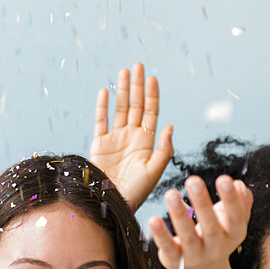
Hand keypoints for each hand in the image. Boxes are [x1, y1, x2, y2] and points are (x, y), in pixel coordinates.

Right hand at [89, 63, 172, 209]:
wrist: (109, 203)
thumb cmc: (135, 193)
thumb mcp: (154, 172)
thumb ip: (163, 150)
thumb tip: (170, 125)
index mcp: (146, 142)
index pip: (151, 113)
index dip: (152, 95)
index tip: (152, 78)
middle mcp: (132, 137)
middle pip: (136, 105)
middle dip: (137, 85)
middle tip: (137, 65)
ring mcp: (115, 139)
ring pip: (120, 108)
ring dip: (122, 90)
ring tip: (123, 71)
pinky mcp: (99, 144)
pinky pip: (101, 120)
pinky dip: (102, 106)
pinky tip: (106, 91)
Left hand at [147, 175, 250, 268]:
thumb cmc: (217, 238)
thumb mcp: (232, 223)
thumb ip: (240, 203)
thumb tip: (239, 185)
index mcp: (233, 234)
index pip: (236, 217)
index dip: (232, 200)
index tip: (225, 179)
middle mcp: (216, 247)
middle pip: (210, 227)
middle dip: (202, 203)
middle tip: (194, 180)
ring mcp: (195, 256)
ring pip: (187, 236)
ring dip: (179, 215)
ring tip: (171, 193)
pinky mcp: (175, 260)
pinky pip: (167, 247)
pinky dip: (160, 234)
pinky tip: (153, 219)